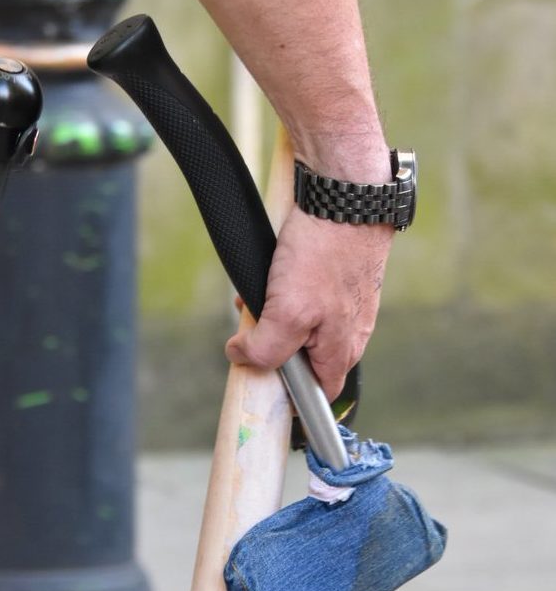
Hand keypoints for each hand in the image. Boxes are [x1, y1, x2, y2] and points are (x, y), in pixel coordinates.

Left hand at [225, 204, 392, 400]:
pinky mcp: (334, 277)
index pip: (319, 393)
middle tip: (251, 328)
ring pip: (297, 324)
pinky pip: (300, 295)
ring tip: (255, 296)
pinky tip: (268, 274)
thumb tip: (241, 358)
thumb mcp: (290, 313)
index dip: (291, 395)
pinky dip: (278, 290)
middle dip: (271, 345)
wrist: (344, 195)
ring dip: (270, 315)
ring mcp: (343, 302)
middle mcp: (348, 330)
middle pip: (302, 357)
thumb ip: (267, 348)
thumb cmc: (324, 254)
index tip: (263, 382)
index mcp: (343, 349)